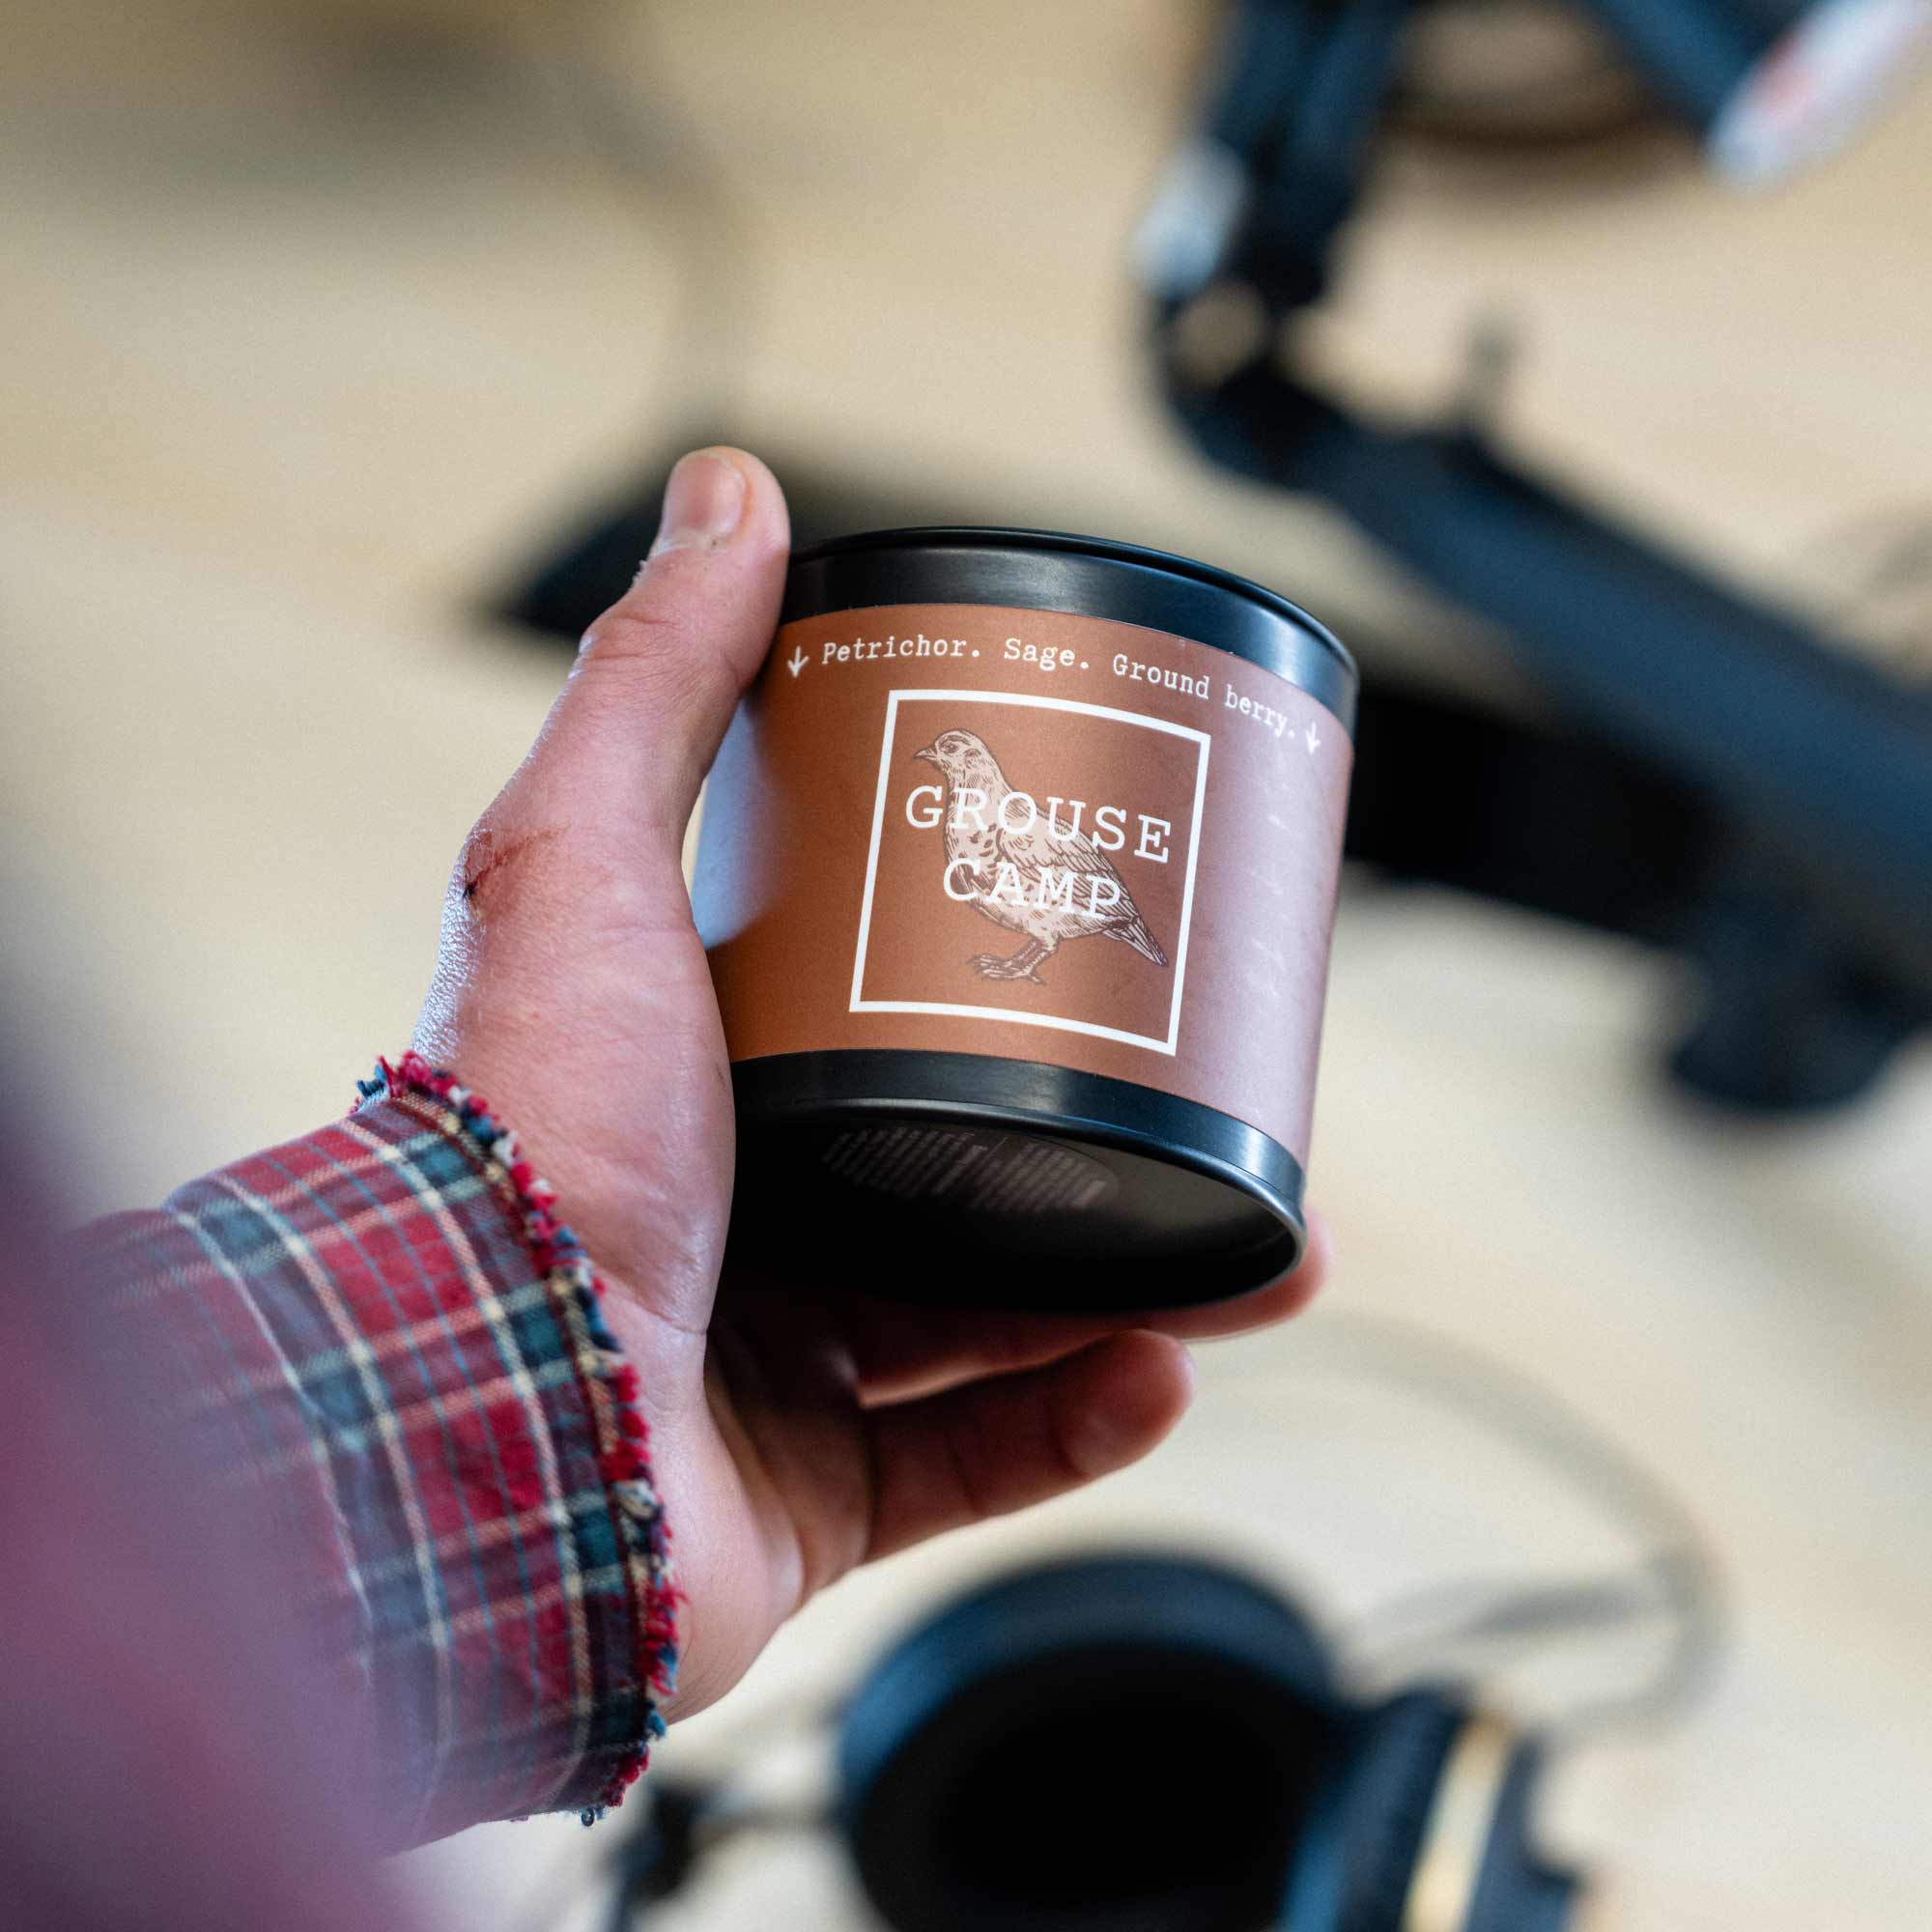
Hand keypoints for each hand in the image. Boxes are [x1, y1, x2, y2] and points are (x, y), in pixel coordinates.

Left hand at [413, 449, 1327, 1720]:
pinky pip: (968, 1463)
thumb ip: (661, 683)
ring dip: (1139, 1278)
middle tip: (1229, 1105)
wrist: (472, 1419)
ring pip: (992, 1319)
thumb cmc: (522, 1141)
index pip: (866, 1011)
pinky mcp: (800, 1496)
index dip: (990, 970)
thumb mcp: (588, 858)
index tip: (1101, 931)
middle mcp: (727, 1215)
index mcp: (690, 1073)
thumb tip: (732, 492)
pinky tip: (1163, 1365)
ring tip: (1270, 1250)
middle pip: (959, 1163)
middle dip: (1110, 1139)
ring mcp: (767, 1360)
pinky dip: (1076, 1421)